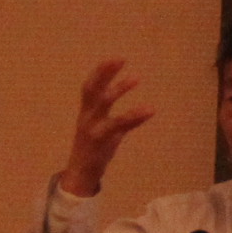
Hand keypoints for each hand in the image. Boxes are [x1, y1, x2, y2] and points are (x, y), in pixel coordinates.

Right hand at [60, 58, 152, 199]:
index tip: (114, 59)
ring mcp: (92, 128)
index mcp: (86, 112)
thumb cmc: (93, 146)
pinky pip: (118, 126)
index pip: (89, 88)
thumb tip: (121, 91)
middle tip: (120, 59)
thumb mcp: (100, 125)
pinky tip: (150, 109)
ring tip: (136, 77)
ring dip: (119, 90)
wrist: (81, 174)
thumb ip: (109, 109)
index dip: (100, 72)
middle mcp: (87, 117)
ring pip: (103, 105)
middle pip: (92, 90)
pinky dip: (134, 116)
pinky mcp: (102, 141)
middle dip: (104, 74)